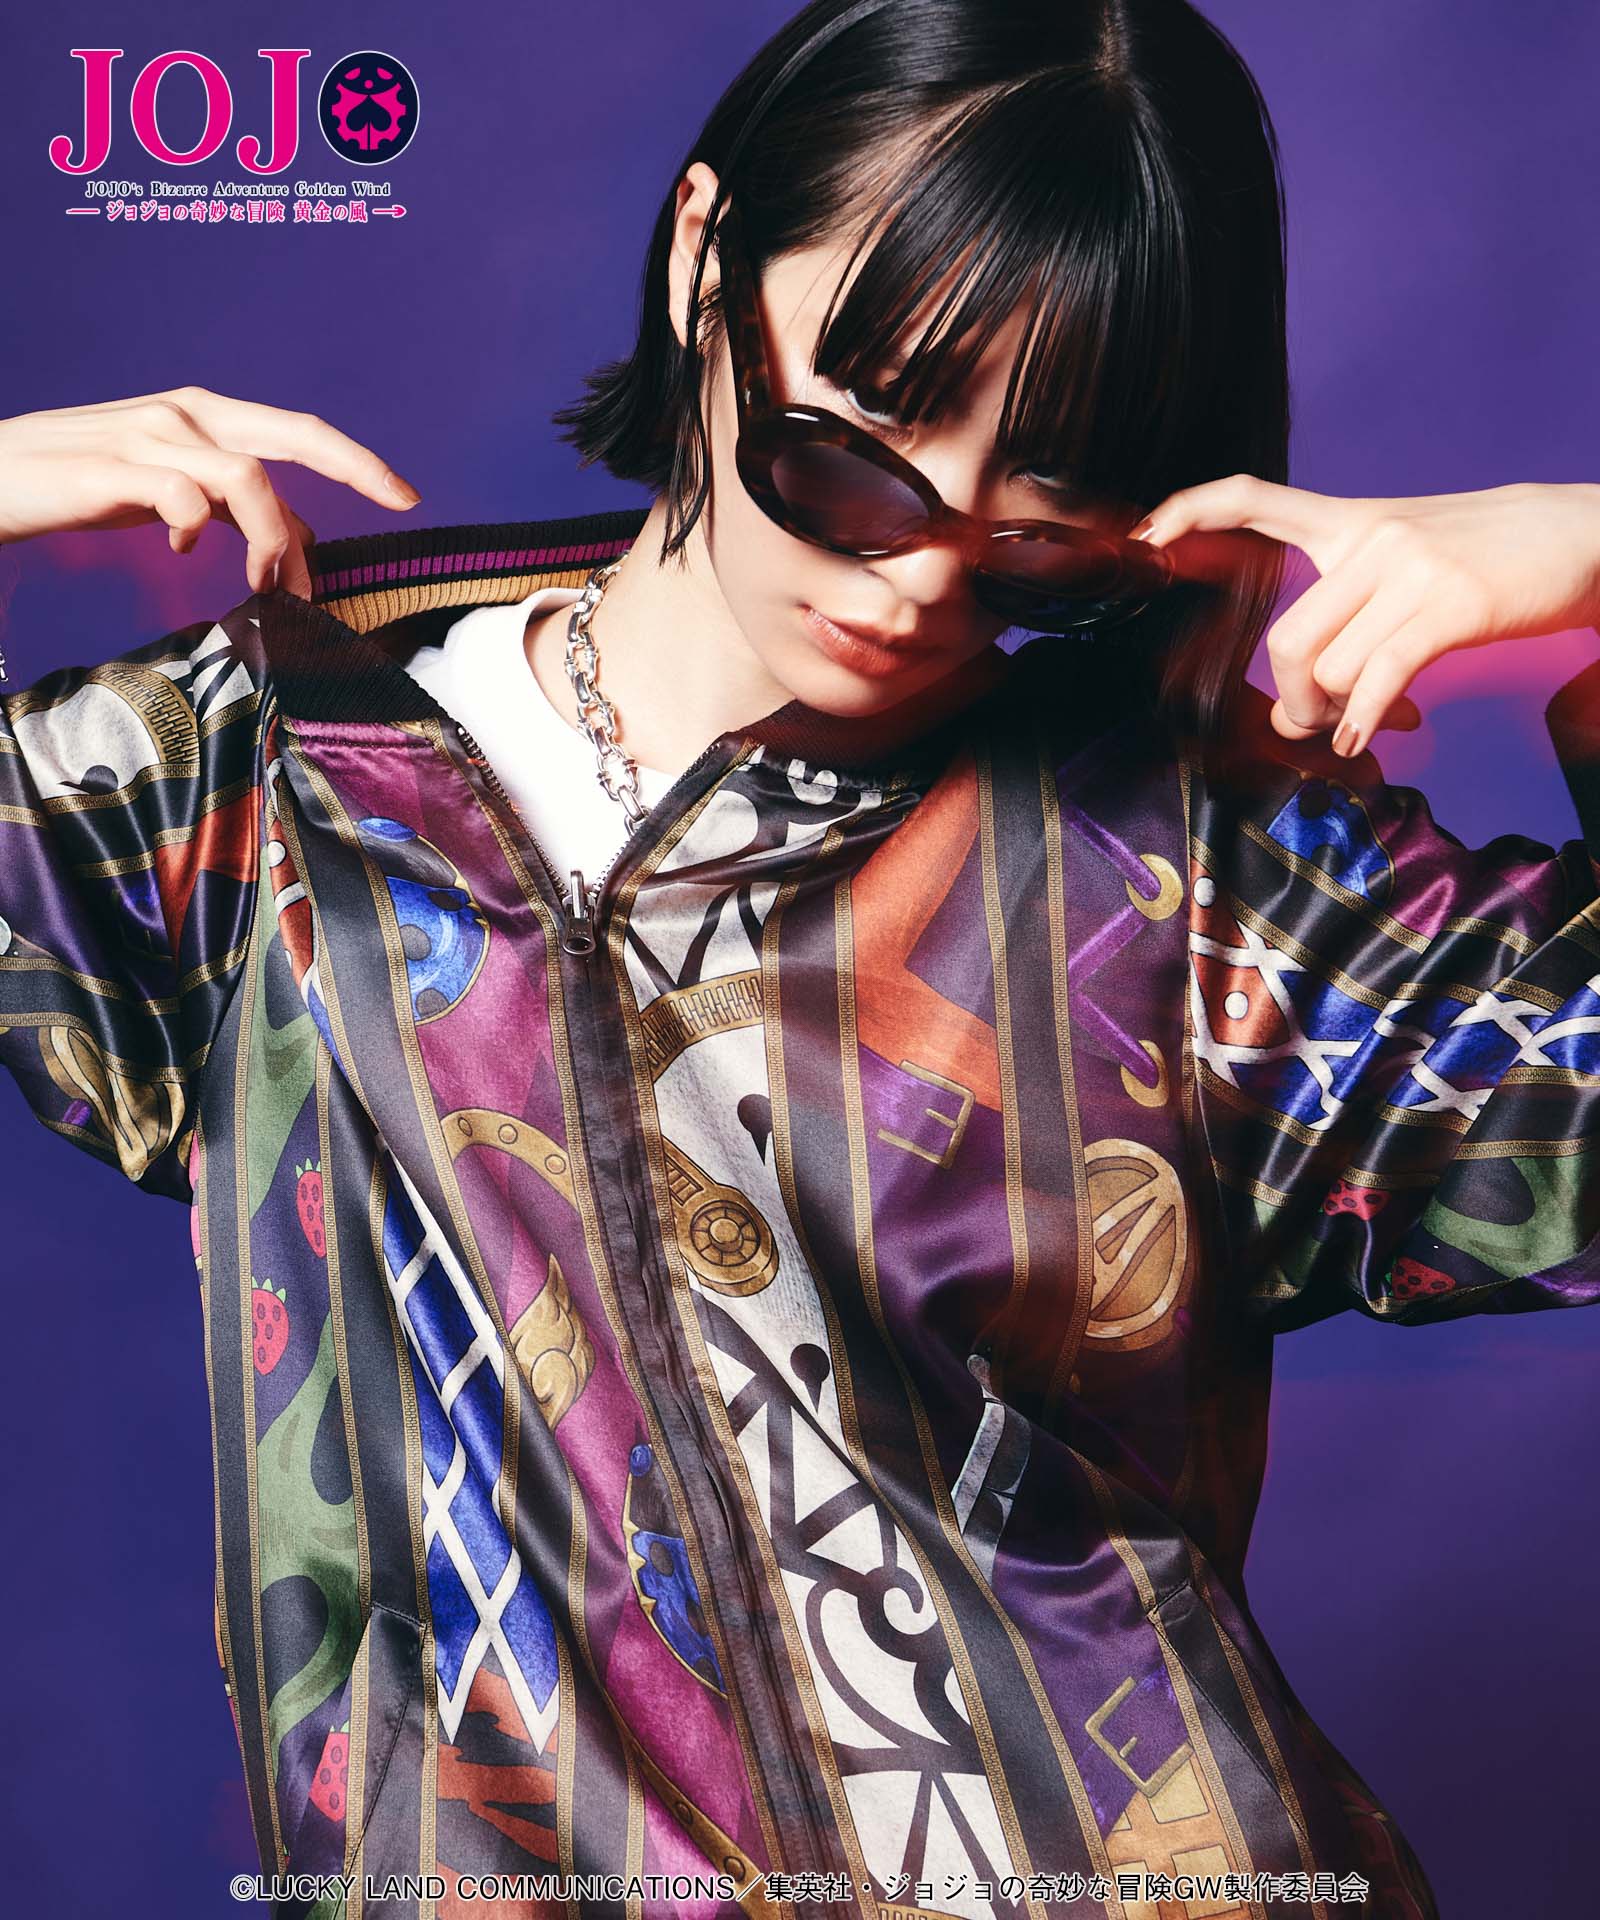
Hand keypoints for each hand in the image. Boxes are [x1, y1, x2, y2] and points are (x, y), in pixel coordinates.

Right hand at [0, 387, 422, 599]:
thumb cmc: (86, 483)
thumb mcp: (172, 490)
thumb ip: (233, 507)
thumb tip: (298, 539)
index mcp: (205, 414)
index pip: (297, 430)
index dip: (356, 459)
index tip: (405, 495)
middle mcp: (186, 412)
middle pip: (293, 433)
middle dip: (355, 466)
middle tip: (399, 501)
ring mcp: (151, 436)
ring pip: (246, 477)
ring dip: (272, 537)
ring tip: (266, 582)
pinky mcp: (113, 469)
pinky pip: (181, 497)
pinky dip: (196, 528)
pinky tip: (180, 549)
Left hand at [1132, 477, 1599, 755]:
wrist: (1588, 535)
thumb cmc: (1497, 560)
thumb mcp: (1414, 560)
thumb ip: (1353, 620)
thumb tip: (1304, 706)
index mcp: (1355, 521)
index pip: (1257, 496)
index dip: (1194, 510)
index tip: (1148, 537)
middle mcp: (1373, 539)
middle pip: (1287, 638)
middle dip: (1291, 700)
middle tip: (1315, 725)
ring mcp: (1411, 570)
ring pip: (1329, 669)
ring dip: (1336, 718)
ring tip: (1367, 723)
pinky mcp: (1451, 605)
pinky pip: (1378, 681)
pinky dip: (1362, 723)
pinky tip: (1364, 738)